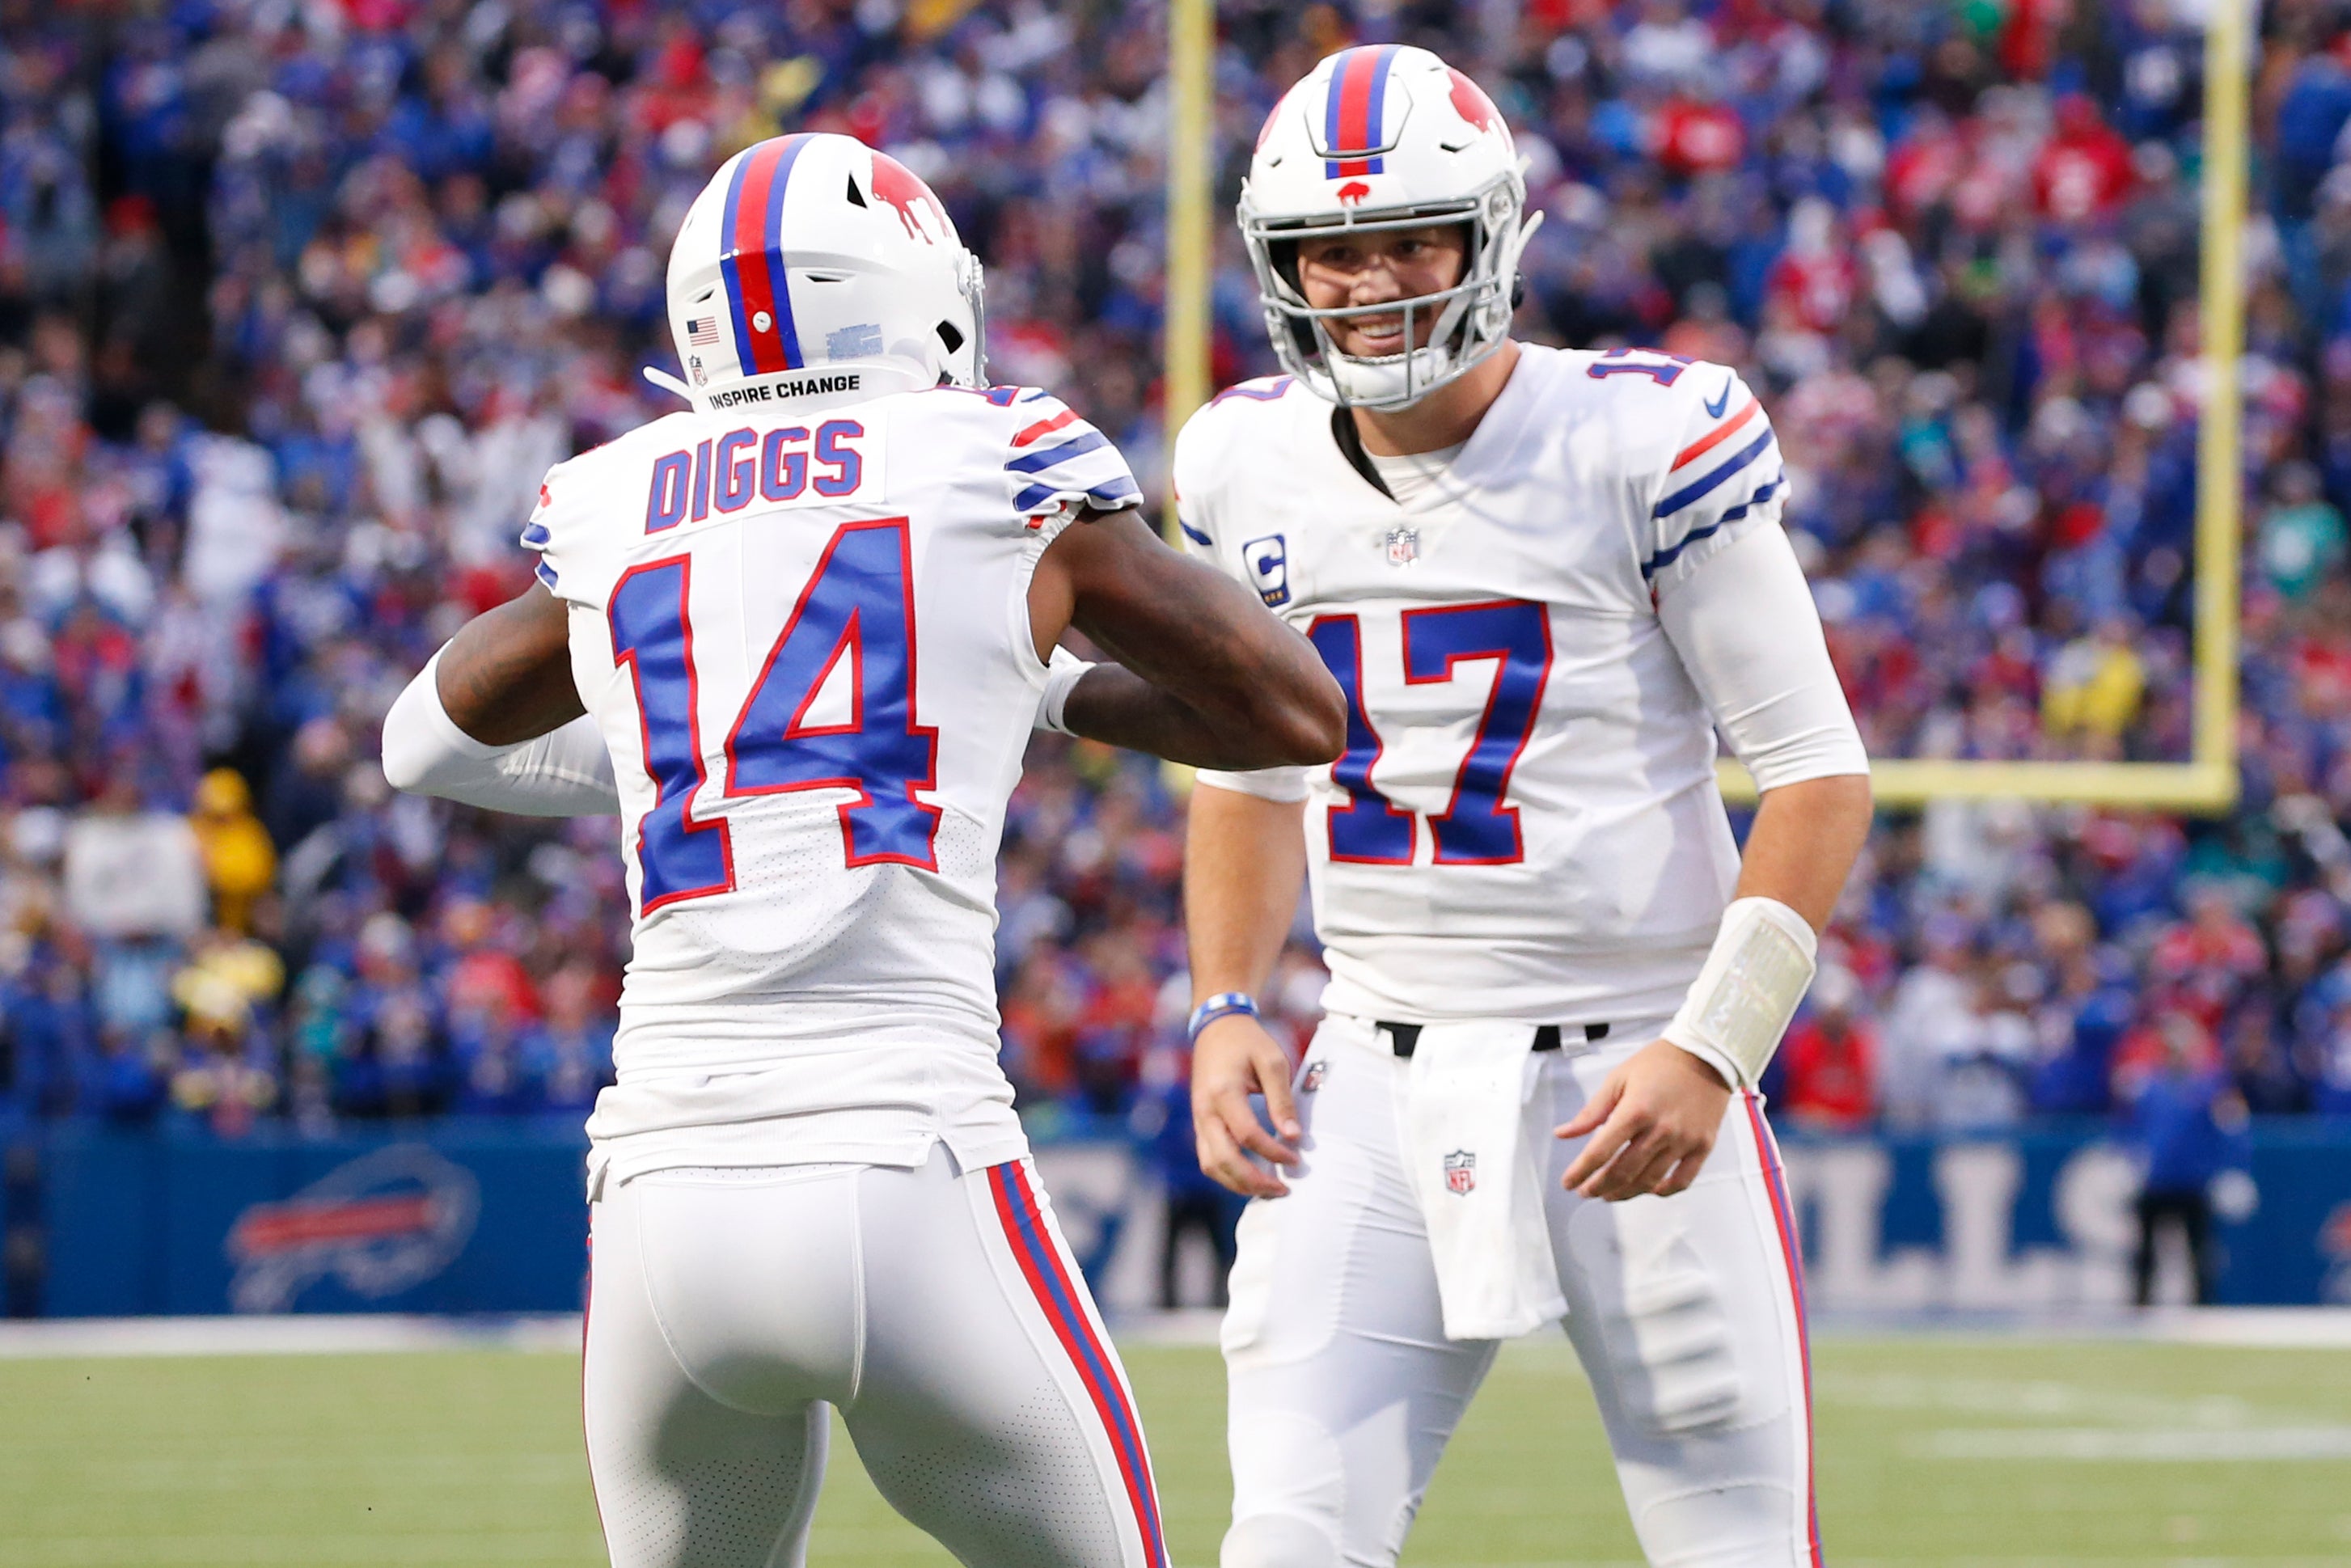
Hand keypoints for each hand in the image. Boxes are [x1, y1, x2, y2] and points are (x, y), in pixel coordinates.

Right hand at [1190, 1013, 1302, 1198]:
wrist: (1217, 1029)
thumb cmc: (1249, 1043)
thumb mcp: (1273, 1061)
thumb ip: (1281, 1099)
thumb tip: (1293, 1136)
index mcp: (1223, 1092)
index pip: (1247, 1135)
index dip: (1273, 1152)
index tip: (1297, 1157)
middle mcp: (1205, 1110)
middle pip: (1223, 1160)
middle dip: (1254, 1181)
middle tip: (1283, 1189)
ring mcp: (1199, 1119)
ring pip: (1211, 1165)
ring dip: (1238, 1184)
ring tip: (1268, 1189)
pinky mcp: (1200, 1124)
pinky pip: (1208, 1158)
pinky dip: (1228, 1174)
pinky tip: (1251, 1177)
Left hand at [1555, 1038, 1732, 1201]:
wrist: (1705, 1054)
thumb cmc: (1659, 1063)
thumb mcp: (1618, 1079)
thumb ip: (1591, 1112)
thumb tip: (1563, 1134)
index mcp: (1635, 1110)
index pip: (1601, 1151)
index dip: (1581, 1172)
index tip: (1568, 1183)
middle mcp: (1660, 1130)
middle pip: (1623, 1171)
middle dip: (1599, 1187)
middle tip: (1585, 1192)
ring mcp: (1684, 1141)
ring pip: (1649, 1181)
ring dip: (1625, 1193)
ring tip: (1609, 1195)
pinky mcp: (1703, 1146)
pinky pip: (1683, 1181)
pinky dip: (1663, 1191)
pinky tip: (1648, 1190)